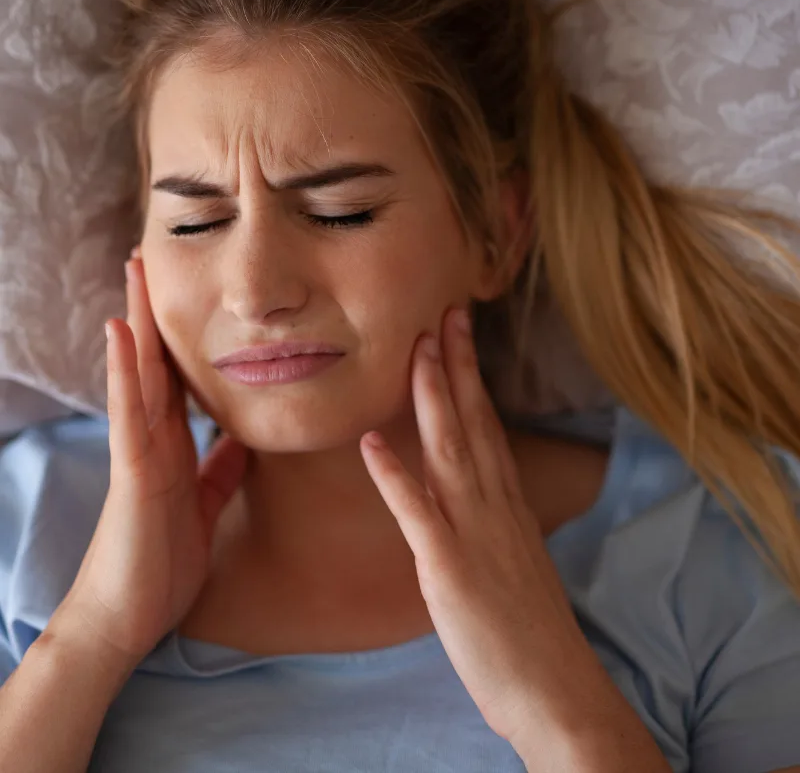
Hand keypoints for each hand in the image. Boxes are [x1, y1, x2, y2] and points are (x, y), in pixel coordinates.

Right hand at [59, 247, 249, 669]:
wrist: (128, 616)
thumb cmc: (162, 562)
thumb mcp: (204, 505)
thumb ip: (219, 470)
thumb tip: (242, 439)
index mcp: (173, 447)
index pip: (178, 380)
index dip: (182, 338)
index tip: (190, 295)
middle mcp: (153, 439)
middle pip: (156, 364)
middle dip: (155, 313)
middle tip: (153, 260)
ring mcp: (138, 451)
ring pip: (139, 375)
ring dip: (137, 322)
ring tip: (135, 272)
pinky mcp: (132, 472)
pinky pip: (131, 414)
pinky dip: (127, 371)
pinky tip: (123, 332)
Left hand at [359, 306, 586, 747]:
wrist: (555, 689)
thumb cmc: (530, 630)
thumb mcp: (514, 558)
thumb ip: (493, 520)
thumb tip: (475, 494)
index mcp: (506, 503)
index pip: (488, 424)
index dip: (471, 375)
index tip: (459, 333)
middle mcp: (493, 506)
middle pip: (472, 421)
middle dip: (455, 364)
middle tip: (442, 312)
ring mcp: (473, 533)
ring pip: (450, 450)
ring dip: (431, 397)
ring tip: (414, 350)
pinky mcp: (449, 568)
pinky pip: (418, 514)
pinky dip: (394, 476)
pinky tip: (370, 443)